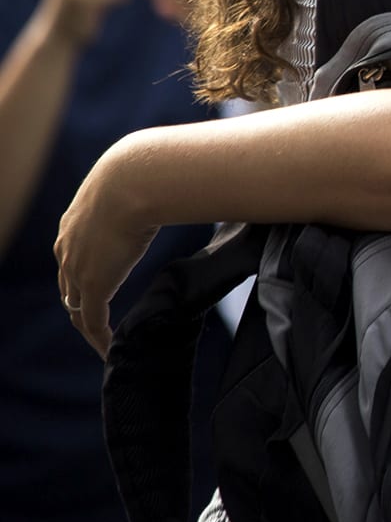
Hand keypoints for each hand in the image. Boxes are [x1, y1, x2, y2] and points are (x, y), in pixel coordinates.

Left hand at [54, 143, 161, 357]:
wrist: (135, 178)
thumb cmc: (148, 172)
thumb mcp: (141, 183)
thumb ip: (155, 189)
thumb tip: (191, 178)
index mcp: (76, 222)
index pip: (73, 258)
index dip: (86, 275)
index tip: (102, 286)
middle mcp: (68, 248)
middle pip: (69, 287)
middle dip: (83, 305)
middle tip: (100, 322)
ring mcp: (76, 267)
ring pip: (76, 308)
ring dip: (90, 326)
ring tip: (105, 341)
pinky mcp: (92, 285)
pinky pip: (92, 321)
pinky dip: (100, 339)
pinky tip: (110, 349)